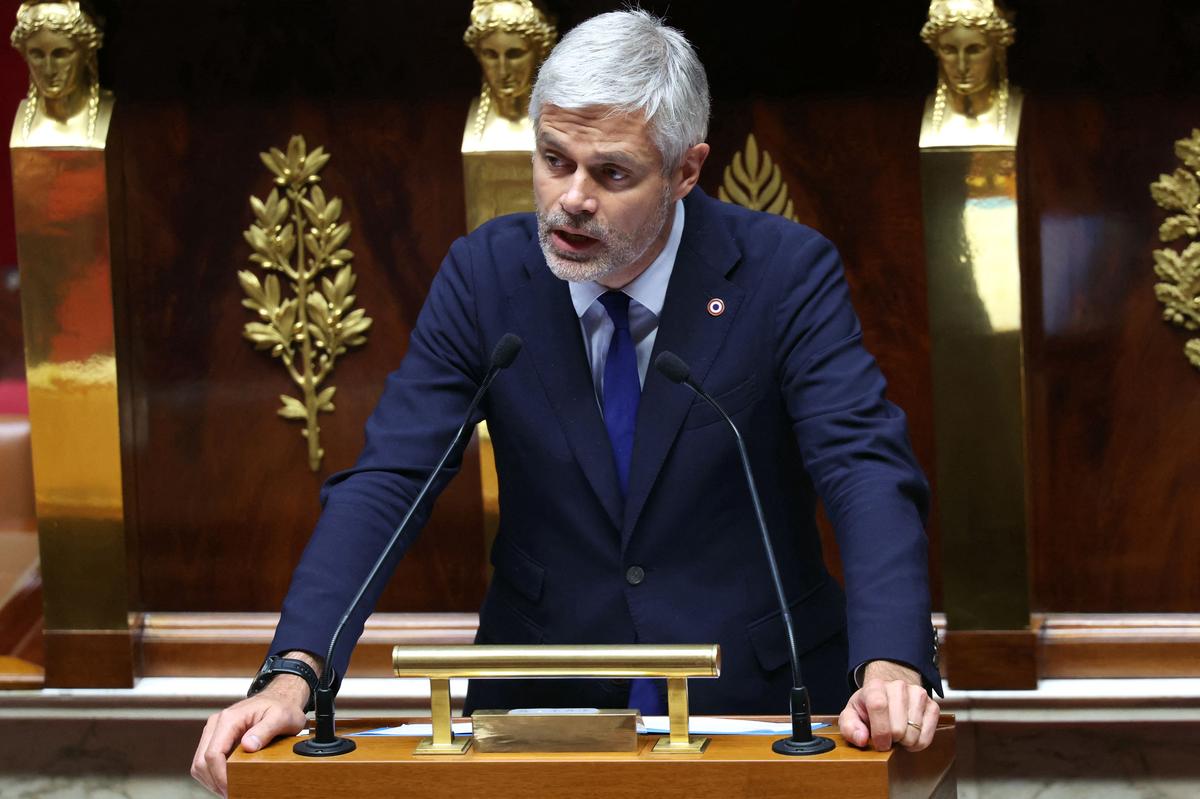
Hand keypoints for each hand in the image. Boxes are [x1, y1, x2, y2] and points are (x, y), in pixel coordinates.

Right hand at [191, 674, 309, 796]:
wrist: (280, 698)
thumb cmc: (281, 707)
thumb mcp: (281, 718)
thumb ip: (265, 731)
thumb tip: (248, 745)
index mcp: (229, 719)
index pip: (213, 754)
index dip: (220, 776)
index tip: (232, 789)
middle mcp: (216, 724)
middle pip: (201, 762)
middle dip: (214, 782)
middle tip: (232, 794)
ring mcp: (214, 731)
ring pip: (199, 763)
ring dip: (211, 780)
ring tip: (229, 789)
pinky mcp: (216, 738)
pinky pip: (205, 761)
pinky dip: (212, 774)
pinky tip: (227, 780)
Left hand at [838, 660, 938, 752]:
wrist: (889, 695)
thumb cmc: (868, 708)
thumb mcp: (851, 715)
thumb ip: (849, 727)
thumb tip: (861, 739)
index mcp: (875, 686)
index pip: (878, 706)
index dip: (879, 731)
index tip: (880, 743)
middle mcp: (898, 686)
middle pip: (898, 727)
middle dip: (891, 740)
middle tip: (887, 736)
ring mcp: (918, 694)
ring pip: (913, 733)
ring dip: (904, 742)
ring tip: (897, 734)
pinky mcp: (932, 705)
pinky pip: (927, 736)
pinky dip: (918, 743)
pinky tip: (909, 735)